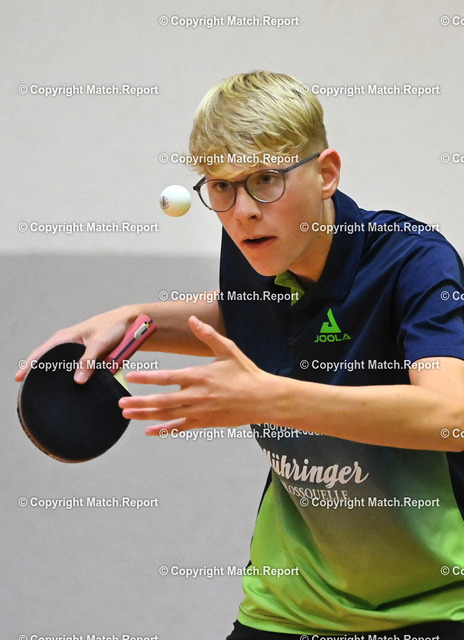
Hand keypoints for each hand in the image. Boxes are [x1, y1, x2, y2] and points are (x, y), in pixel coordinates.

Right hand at [15, 306, 139, 383]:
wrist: (132, 324)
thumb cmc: (114, 327)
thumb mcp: (101, 342)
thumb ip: (89, 360)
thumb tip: (78, 380)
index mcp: (65, 337)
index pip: (41, 353)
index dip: (29, 366)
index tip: (19, 379)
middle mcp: (69, 346)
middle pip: (51, 364)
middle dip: (42, 376)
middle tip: (34, 393)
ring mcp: (79, 354)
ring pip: (66, 371)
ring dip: (61, 381)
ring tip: (52, 396)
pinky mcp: (90, 361)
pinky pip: (81, 373)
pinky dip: (77, 381)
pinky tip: (74, 392)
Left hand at [119, 316, 272, 433]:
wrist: (264, 399)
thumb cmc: (246, 372)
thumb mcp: (228, 349)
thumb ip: (207, 335)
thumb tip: (192, 318)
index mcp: (199, 376)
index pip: (167, 377)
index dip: (146, 378)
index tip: (129, 378)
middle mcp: (197, 395)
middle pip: (161, 401)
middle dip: (139, 402)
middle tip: (120, 403)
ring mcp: (200, 411)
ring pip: (167, 415)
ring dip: (146, 415)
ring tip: (128, 414)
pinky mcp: (205, 422)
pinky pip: (180, 427)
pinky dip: (164, 429)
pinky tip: (149, 430)